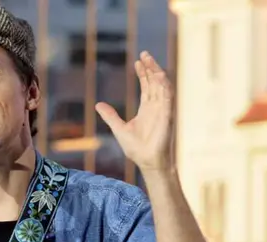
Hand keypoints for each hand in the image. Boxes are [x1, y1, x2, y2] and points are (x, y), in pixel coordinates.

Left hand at [95, 51, 174, 171]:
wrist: (147, 162)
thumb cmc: (136, 149)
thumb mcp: (119, 129)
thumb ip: (110, 116)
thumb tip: (98, 104)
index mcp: (146, 108)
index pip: (146, 86)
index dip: (143, 73)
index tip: (137, 61)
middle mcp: (156, 107)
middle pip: (154, 82)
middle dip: (150, 67)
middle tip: (144, 53)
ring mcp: (163, 110)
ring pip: (162, 86)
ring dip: (157, 72)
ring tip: (150, 60)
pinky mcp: (168, 116)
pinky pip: (168, 97)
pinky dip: (164, 86)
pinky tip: (159, 75)